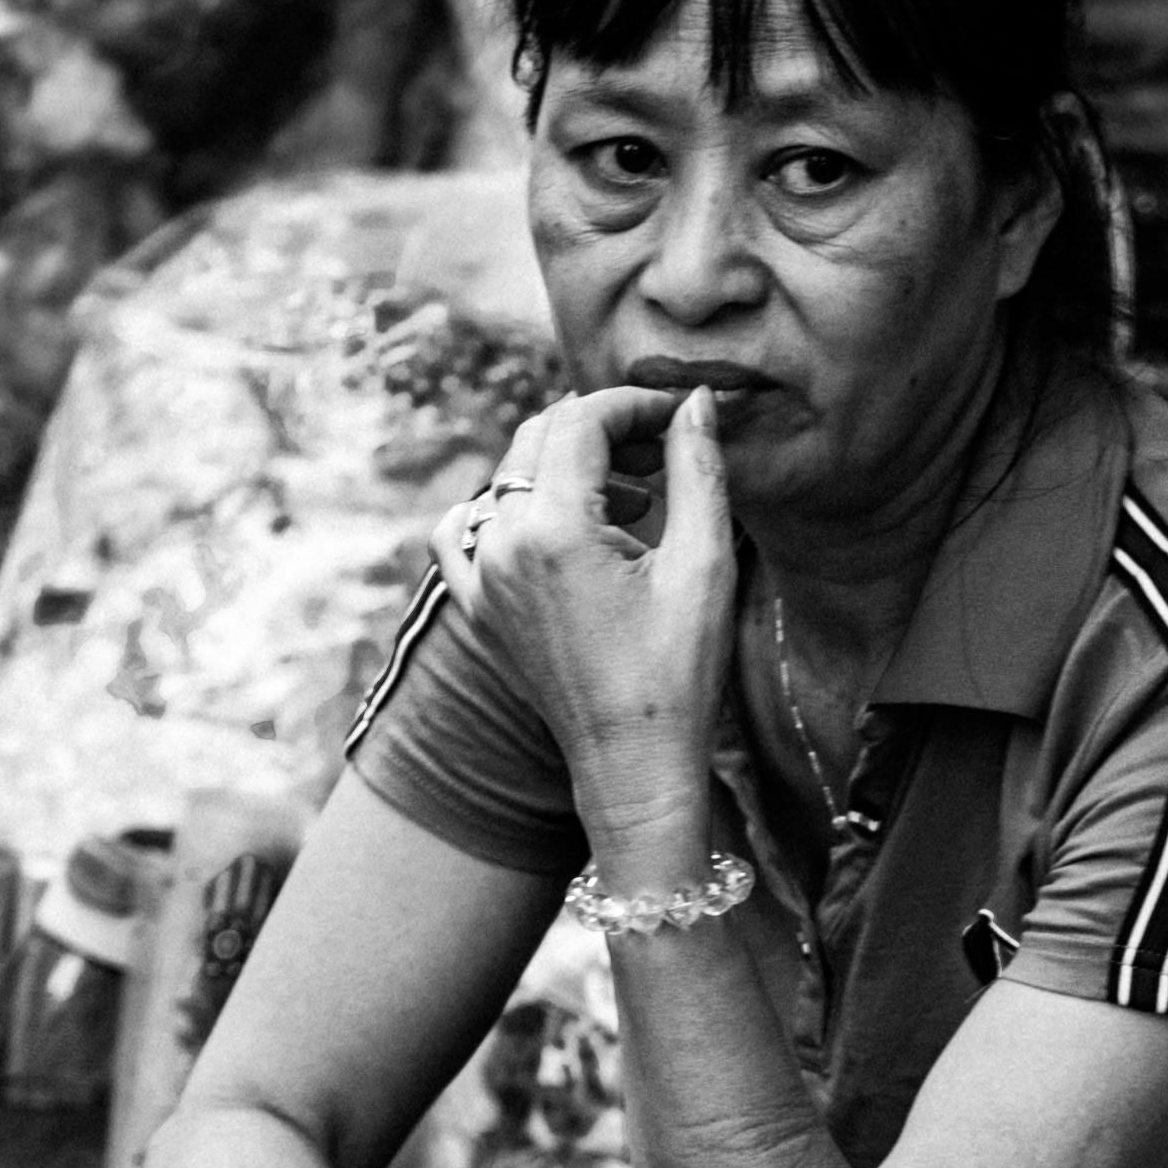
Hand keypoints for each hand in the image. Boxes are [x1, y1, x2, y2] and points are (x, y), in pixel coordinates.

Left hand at [459, 382, 740, 829]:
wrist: (633, 764)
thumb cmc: (679, 674)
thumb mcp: (704, 566)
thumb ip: (698, 471)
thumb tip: (695, 402)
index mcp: (553, 530)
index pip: (581, 421)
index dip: (634, 405)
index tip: (679, 414)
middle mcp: (502, 544)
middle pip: (540, 437)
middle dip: (604, 429)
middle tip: (663, 448)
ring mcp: (480, 576)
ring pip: (509, 477)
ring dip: (567, 468)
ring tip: (634, 500)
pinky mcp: (476, 606)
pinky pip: (463, 531)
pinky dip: (502, 510)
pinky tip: (550, 524)